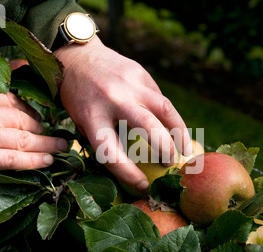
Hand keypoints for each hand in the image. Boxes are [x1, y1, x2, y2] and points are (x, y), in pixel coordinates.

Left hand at [54, 36, 192, 191]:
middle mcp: (112, 99)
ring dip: (180, 132)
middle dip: (165, 149)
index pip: (112, 153)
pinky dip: (168, 116)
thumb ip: (105, 140)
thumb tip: (134, 166)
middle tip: (171, 164)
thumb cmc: (78, 97)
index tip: (143, 185)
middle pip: (148, 126)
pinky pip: (159, 97)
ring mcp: (129, 83)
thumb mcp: (82, 121)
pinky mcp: (140, 73)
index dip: (129, 174)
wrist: (77, 56)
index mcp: (91, 117)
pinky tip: (171, 127)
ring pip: (164, 108)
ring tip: (185, 149)